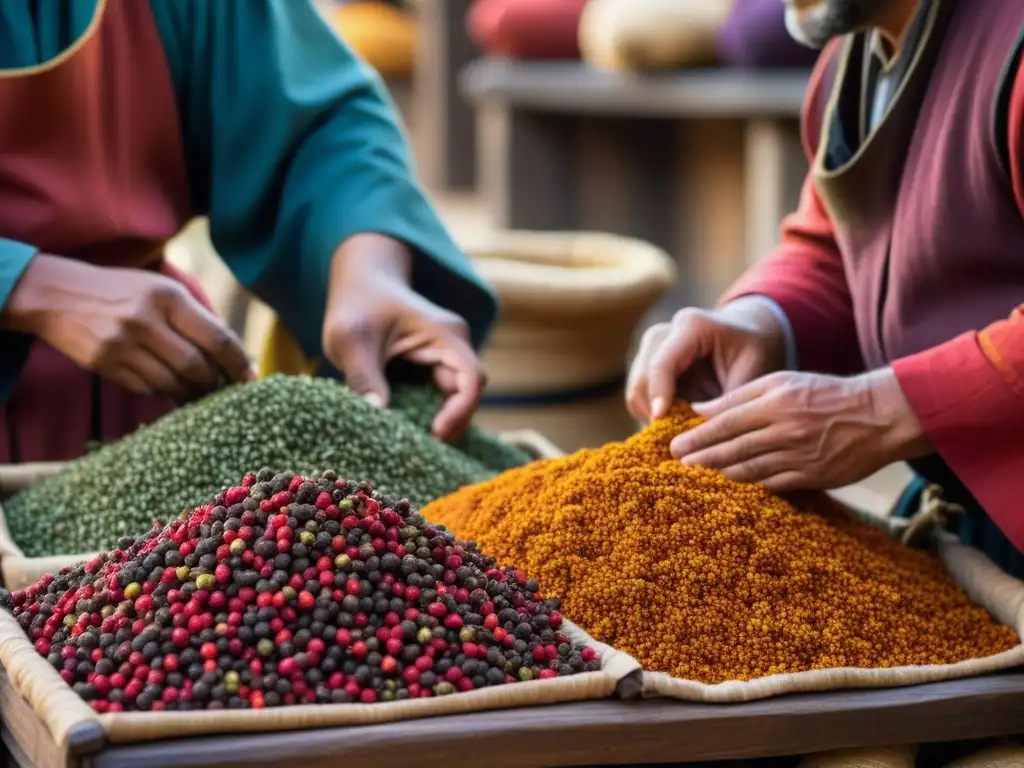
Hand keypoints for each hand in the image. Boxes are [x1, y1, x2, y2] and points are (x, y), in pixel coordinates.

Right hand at [3, 254, 253, 399]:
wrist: (57, 295)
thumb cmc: (122, 292)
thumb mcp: (160, 290)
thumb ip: (196, 317)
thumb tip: (236, 354)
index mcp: (168, 297)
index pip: (217, 337)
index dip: (239, 362)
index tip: (250, 377)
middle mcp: (147, 320)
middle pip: (196, 367)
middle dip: (214, 384)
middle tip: (222, 390)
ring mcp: (123, 344)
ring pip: (172, 383)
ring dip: (190, 394)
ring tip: (198, 393)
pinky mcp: (105, 364)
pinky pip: (146, 388)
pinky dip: (162, 391)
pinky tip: (167, 388)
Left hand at [322, 234, 484, 441]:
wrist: (360, 282)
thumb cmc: (357, 304)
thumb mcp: (350, 338)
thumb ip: (362, 375)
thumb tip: (376, 415)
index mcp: (445, 333)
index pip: (472, 378)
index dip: (461, 410)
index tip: (436, 432)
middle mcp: (453, 345)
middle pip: (469, 393)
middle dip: (453, 422)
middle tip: (423, 449)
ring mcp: (445, 356)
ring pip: (457, 397)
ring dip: (442, 420)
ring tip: (417, 445)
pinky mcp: (433, 366)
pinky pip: (442, 395)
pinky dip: (431, 414)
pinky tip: (411, 432)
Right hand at [626, 297, 787, 422]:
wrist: (748, 333)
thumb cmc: (755, 350)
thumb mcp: (754, 372)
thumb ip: (729, 402)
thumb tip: (705, 437)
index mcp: (691, 327)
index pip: (662, 363)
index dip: (659, 393)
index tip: (660, 421)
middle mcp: (662, 333)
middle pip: (642, 379)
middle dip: (655, 412)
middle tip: (677, 441)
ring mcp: (650, 349)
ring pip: (636, 390)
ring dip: (653, 416)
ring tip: (680, 436)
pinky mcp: (646, 365)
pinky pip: (640, 397)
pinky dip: (654, 415)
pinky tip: (677, 426)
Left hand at [670, 368, 931, 491]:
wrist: (878, 416)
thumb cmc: (824, 394)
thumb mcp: (782, 382)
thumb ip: (740, 395)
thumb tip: (701, 409)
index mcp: (775, 404)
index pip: (726, 422)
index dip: (698, 437)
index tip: (675, 446)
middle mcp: (785, 431)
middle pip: (733, 449)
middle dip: (701, 458)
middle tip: (678, 464)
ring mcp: (799, 457)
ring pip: (750, 470)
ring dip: (720, 475)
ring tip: (698, 476)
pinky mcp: (813, 477)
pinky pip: (773, 485)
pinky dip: (750, 486)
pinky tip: (732, 487)